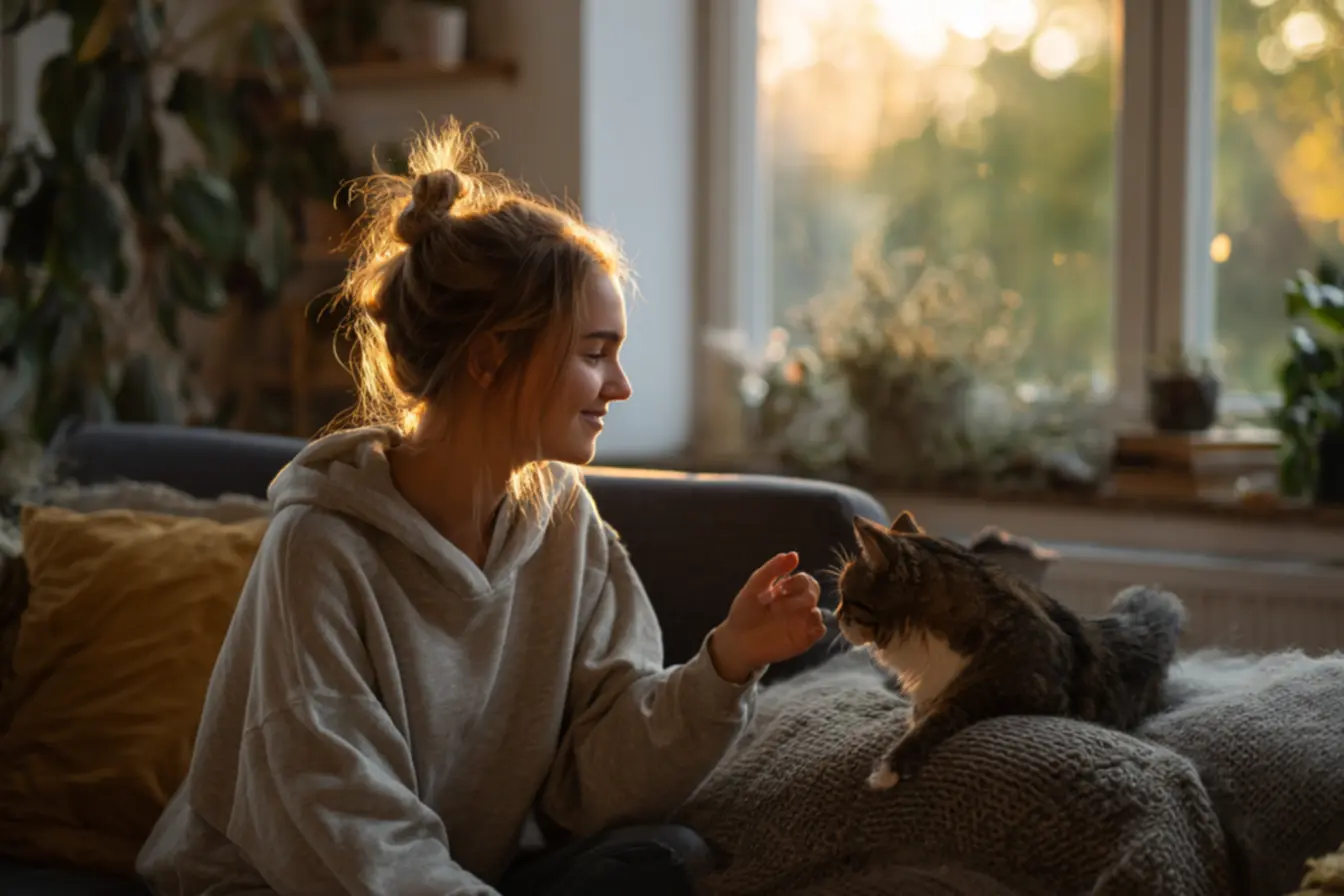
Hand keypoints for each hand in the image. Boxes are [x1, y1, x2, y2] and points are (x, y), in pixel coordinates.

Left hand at [708, 552, 826, 683]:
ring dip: (801, 610)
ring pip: (818, 611)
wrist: (737, 640)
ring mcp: (802, 621)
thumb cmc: (745, 612)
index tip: (773, 592)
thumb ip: (773, 569)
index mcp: (788, 590)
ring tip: (778, 615)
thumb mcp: (755, 586)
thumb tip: (794, 554)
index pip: (804, 580)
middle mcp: (798, 604)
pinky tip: (801, 626)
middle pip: (814, 592)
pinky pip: (820, 630)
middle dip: (796, 597)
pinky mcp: (804, 639)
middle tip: (773, 607)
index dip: (792, 583)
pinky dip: (816, 626)